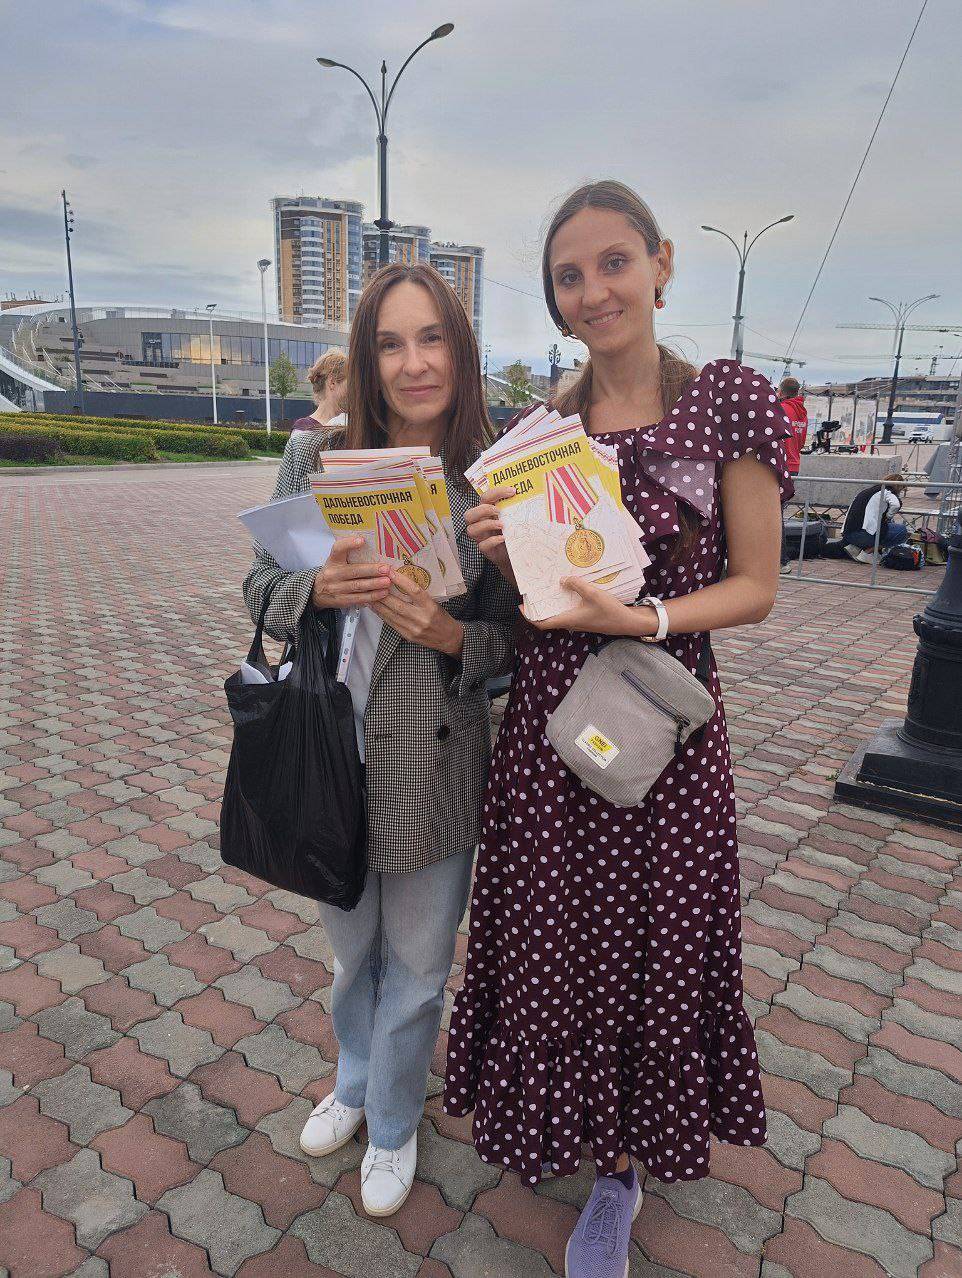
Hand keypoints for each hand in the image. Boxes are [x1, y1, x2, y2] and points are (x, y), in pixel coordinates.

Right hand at [311, 537, 391, 609]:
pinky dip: (372, 596)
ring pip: (357, 586)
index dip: (349, 544)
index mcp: (333, 560)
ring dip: (374, 584)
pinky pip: (358, 598)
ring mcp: (336, 588)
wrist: (318, 592)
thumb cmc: (334, 572)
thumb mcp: (336, 561)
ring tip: (388, 582)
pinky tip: (382, 593)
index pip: (338, 549)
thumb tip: (375, 548)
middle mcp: (332, 574)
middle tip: (386, 569)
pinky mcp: (341, 600)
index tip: (362, 540)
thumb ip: (349, 555)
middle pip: (353, 571)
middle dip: (371, 570)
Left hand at [373, 571, 464, 654]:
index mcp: (431, 606)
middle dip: (383, 593)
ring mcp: (414, 628)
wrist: (448, 638)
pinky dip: (381, 614)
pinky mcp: (407, 636)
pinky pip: (391, 623)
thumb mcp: (434, 602)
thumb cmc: (441, 617)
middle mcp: (422, 618)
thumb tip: (400, 581)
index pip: (414, 591)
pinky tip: (375, 607)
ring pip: (391, 614)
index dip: (400, 580)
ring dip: (378, 604)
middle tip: (372, 582)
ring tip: (368, 594)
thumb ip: (419, 595)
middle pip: (398, 604)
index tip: (389, 571)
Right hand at [464, 485, 515, 582]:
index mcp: (487, 512)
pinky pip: (482, 545)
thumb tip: (532, 497)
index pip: (485, 498)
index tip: (513, 491)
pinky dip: (492, 541)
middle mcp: (481, 523)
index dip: (496, 492)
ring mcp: (482, 537)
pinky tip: (503, 538)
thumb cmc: (513, 532)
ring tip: (502, 525)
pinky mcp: (486, 550)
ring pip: (471, 530)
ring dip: (486, 525)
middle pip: (469, 514)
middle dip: (483, 510)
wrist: (516, 553)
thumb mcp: (514, 518)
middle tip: (498, 510)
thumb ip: (517, 508)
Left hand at [523, 577, 658, 636]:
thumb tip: (562, 580)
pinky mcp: (584, 619)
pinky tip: (567, 590)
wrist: (626, 622)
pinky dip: (563, 603)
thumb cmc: (609, 610)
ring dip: (551, 604)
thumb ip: (576, 585)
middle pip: (548, 618)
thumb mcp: (592, 593)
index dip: (529, 616)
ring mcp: (577, 622)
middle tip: (533, 593)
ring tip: (547, 589)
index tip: (521, 606)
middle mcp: (570, 623)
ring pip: (559, 614)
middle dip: (539, 607)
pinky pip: (568, 611)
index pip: (543, 623)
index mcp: (568, 620)